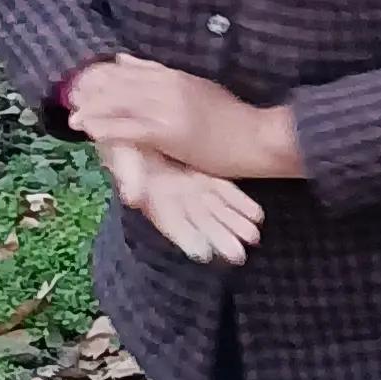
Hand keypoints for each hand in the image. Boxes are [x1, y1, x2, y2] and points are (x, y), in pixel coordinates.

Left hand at [68, 54, 296, 179]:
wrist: (258, 137)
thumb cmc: (235, 119)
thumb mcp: (202, 89)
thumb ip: (169, 77)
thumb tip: (134, 62)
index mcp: (176, 76)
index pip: (132, 70)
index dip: (106, 76)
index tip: (86, 82)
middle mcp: (168, 86)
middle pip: (120, 84)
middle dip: (93, 92)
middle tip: (72, 99)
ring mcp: (167, 108)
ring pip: (120, 104)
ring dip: (94, 111)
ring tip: (74, 119)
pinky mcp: (168, 132)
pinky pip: (129, 129)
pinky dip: (107, 129)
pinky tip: (92, 133)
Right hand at [103, 139, 265, 263]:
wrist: (138, 122)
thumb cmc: (126, 141)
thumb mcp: (123, 152)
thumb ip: (129, 175)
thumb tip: (132, 200)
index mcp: (150, 198)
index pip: (169, 222)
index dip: (185, 238)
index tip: (203, 254)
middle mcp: (172, 199)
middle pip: (198, 222)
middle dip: (217, 238)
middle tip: (238, 257)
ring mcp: (190, 188)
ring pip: (214, 209)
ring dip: (233, 224)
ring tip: (254, 238)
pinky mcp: (203, 176)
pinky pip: (223, 191)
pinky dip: (239, 203)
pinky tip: (257, 215)